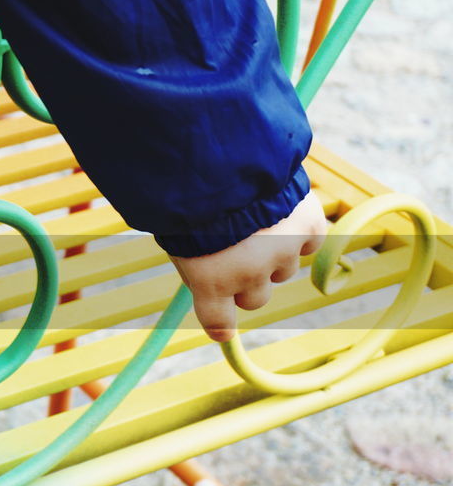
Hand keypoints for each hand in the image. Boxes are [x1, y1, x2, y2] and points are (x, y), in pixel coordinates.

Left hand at [169, 192, 327, 341]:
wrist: (220, 158)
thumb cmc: (187, 192)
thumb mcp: (178, 230)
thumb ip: (198, 257)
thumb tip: (211, 268)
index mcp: (210, 282)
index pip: (219, 323)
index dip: (221, 324)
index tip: (222, 327)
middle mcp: (249, 276)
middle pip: (255, 298)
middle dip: (246, 280)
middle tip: (232, 250)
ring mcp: (282, 253)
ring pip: (283, 270)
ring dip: (272, 253)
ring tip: (254, 221)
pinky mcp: (308, 227)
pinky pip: (308, 242)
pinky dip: (299, 232)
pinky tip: (284, 214)